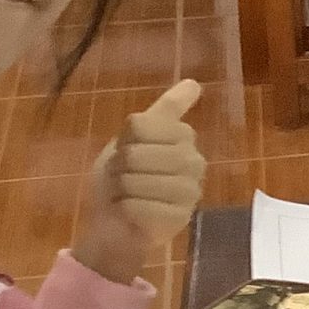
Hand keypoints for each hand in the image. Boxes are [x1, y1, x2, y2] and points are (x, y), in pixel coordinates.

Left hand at [72, 80, 206, 283]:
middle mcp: (194, 160)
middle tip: (122, 179)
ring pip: (140, 179)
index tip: (124, 153)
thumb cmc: (122, 179)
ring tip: (126, 196)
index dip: (123, 140)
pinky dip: (127, 209)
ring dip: (122, 189)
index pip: (141, 125)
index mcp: (182, 136)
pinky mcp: (182, 216)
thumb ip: (163, 111)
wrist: (114, 226)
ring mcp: (191, 189)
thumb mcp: (132, 139)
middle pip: (137, 152)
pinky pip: (143, 205)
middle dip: (120, 167)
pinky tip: (131, 213)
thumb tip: (195, 82)